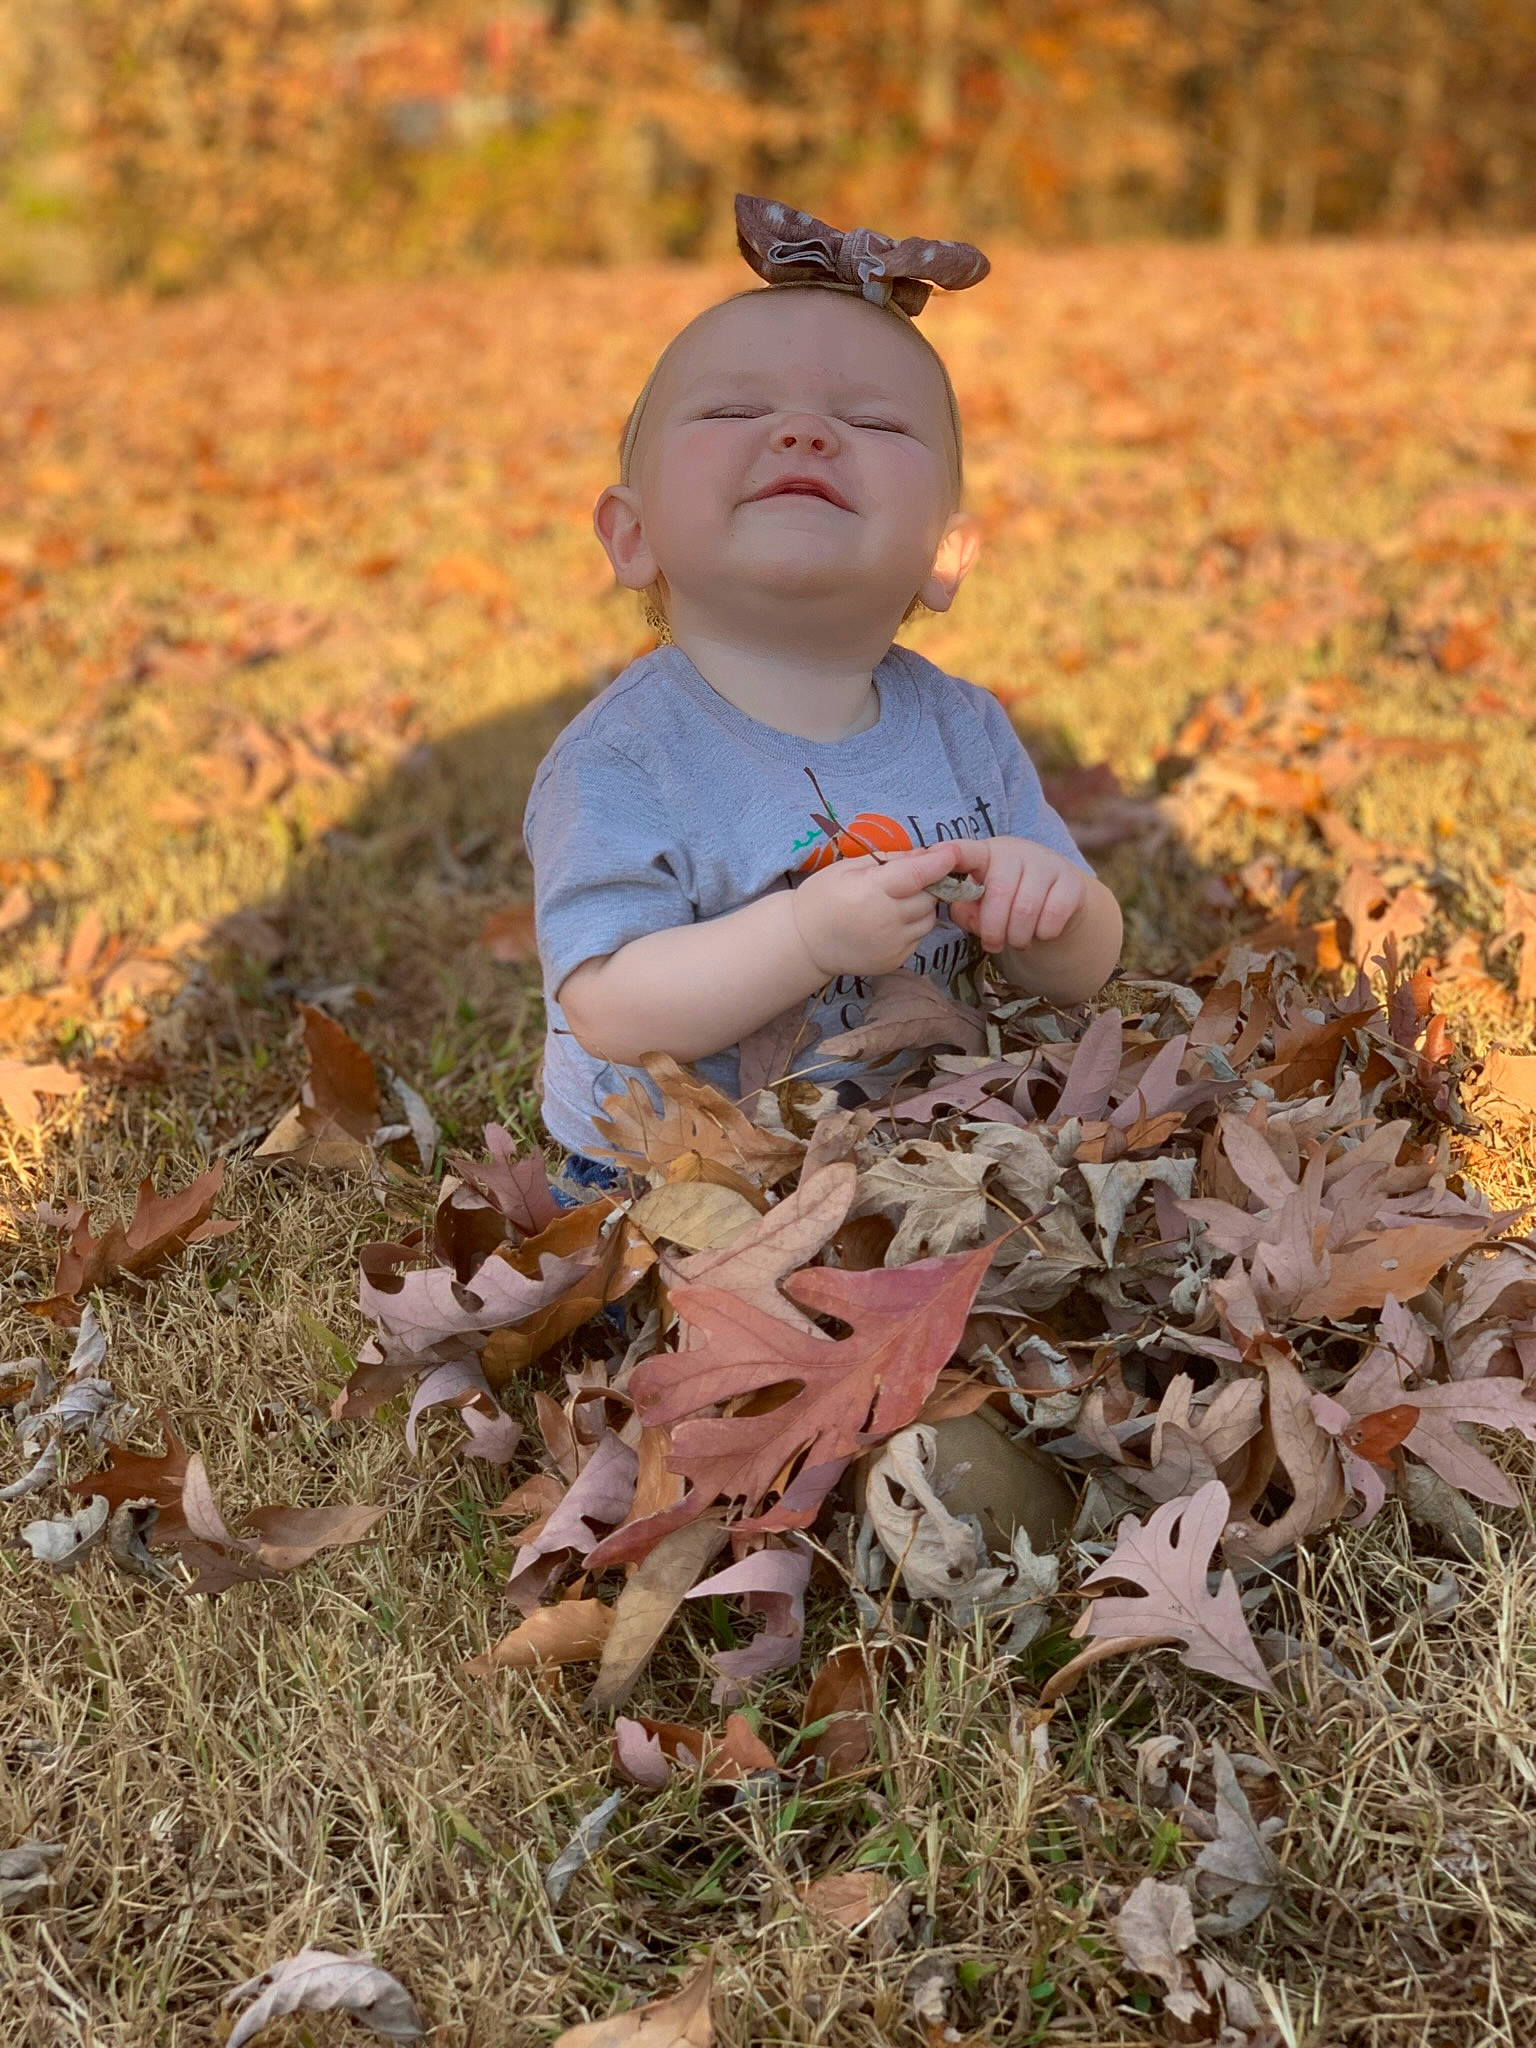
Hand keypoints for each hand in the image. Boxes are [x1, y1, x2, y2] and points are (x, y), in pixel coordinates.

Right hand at [790, 842, 960, 976]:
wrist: (805, 943)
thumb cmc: (822, 898)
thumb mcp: (847, 868)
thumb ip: (888, 860)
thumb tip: (923, 854)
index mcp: (871, 892)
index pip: (916, 875)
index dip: (938, 863)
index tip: (952, 852)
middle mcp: (886, 920)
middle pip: (928, 897)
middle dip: (927, 884)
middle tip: (911, 879)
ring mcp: (893, 944)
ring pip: (928, 918)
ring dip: (922, 906)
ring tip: (897, 901)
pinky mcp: (895, 960)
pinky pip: (918, 937)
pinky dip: (912, 926)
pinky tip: (890, 922)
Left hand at [943, 835, 1089, 953]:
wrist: (1056, 901)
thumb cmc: (1007, 901)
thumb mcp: (980, 903)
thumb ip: (964, 908)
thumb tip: (963, 909)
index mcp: (985, 854)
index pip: (965, 851)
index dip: (953, 853)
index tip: (942, 856)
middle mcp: (1016, 852)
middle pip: (1000, 893)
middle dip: (993, 929)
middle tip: (993, 945)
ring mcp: (1046, 864)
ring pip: (1027, 908)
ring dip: (1018, 936)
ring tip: (1016, 941)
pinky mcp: (1071, 882)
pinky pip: (1054, 915)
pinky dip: (1044, 933)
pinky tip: (1040, 932)